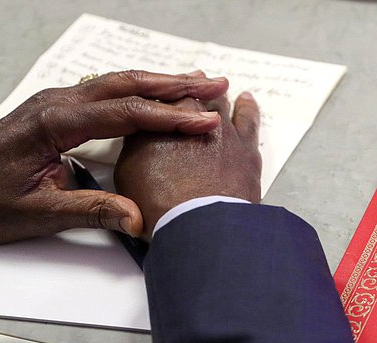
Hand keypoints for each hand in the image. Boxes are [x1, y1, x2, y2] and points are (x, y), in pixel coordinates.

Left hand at [0, 70, 229, 244]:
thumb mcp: (36, 213)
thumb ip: (90, 211)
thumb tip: (138, 218)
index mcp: (53, 123)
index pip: (125, 113)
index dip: (170, 117)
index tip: (205, 121)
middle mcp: (57, 104)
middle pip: (127, 86)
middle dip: (175, 86)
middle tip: (215, 84)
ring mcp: (56, 104)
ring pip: (117, 84)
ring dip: (159, 83)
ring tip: (197, 83)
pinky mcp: (57, 112)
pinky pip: (106, 93)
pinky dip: (139, 92)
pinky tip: (155, 96)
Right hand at [114, 91, 260, 238]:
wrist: (199, 222)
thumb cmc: (160, 204)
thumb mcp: (127, 175)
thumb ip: (135, 151)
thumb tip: (140, 145)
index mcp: (155, 120)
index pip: (154, 101)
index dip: (157, 101)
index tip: (159, 97)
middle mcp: (188, 116)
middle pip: (186, 96)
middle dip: (185, 92)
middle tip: (187, 86)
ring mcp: (220, 129)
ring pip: (218, 100)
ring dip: (214, 93)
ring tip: (216, 87)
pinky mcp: (245, 146)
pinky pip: (248, 117)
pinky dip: (247, 106)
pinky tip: (247, 100)